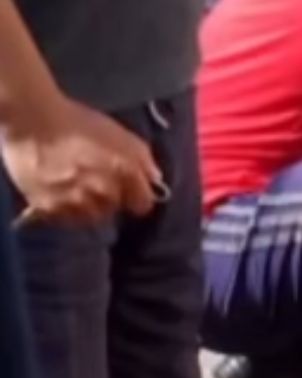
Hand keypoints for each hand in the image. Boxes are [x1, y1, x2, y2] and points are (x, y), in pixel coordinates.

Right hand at [2, 97, 159, 226]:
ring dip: (86, 207)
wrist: (31, 118)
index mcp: (125, 173)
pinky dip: (63, 210)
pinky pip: (64, 219)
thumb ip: (144, 159)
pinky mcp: (50, 208)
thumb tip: (155, 181)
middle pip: (114, 210)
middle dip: (108, 199)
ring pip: (90, 218)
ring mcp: (76, 202)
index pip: (143, 205)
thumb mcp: (120, 134)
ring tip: (73, 188)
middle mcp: (103, 191)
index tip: (126, 192)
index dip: (135, 198)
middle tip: (92, 181)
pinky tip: (58, 192)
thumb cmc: (77, 121)